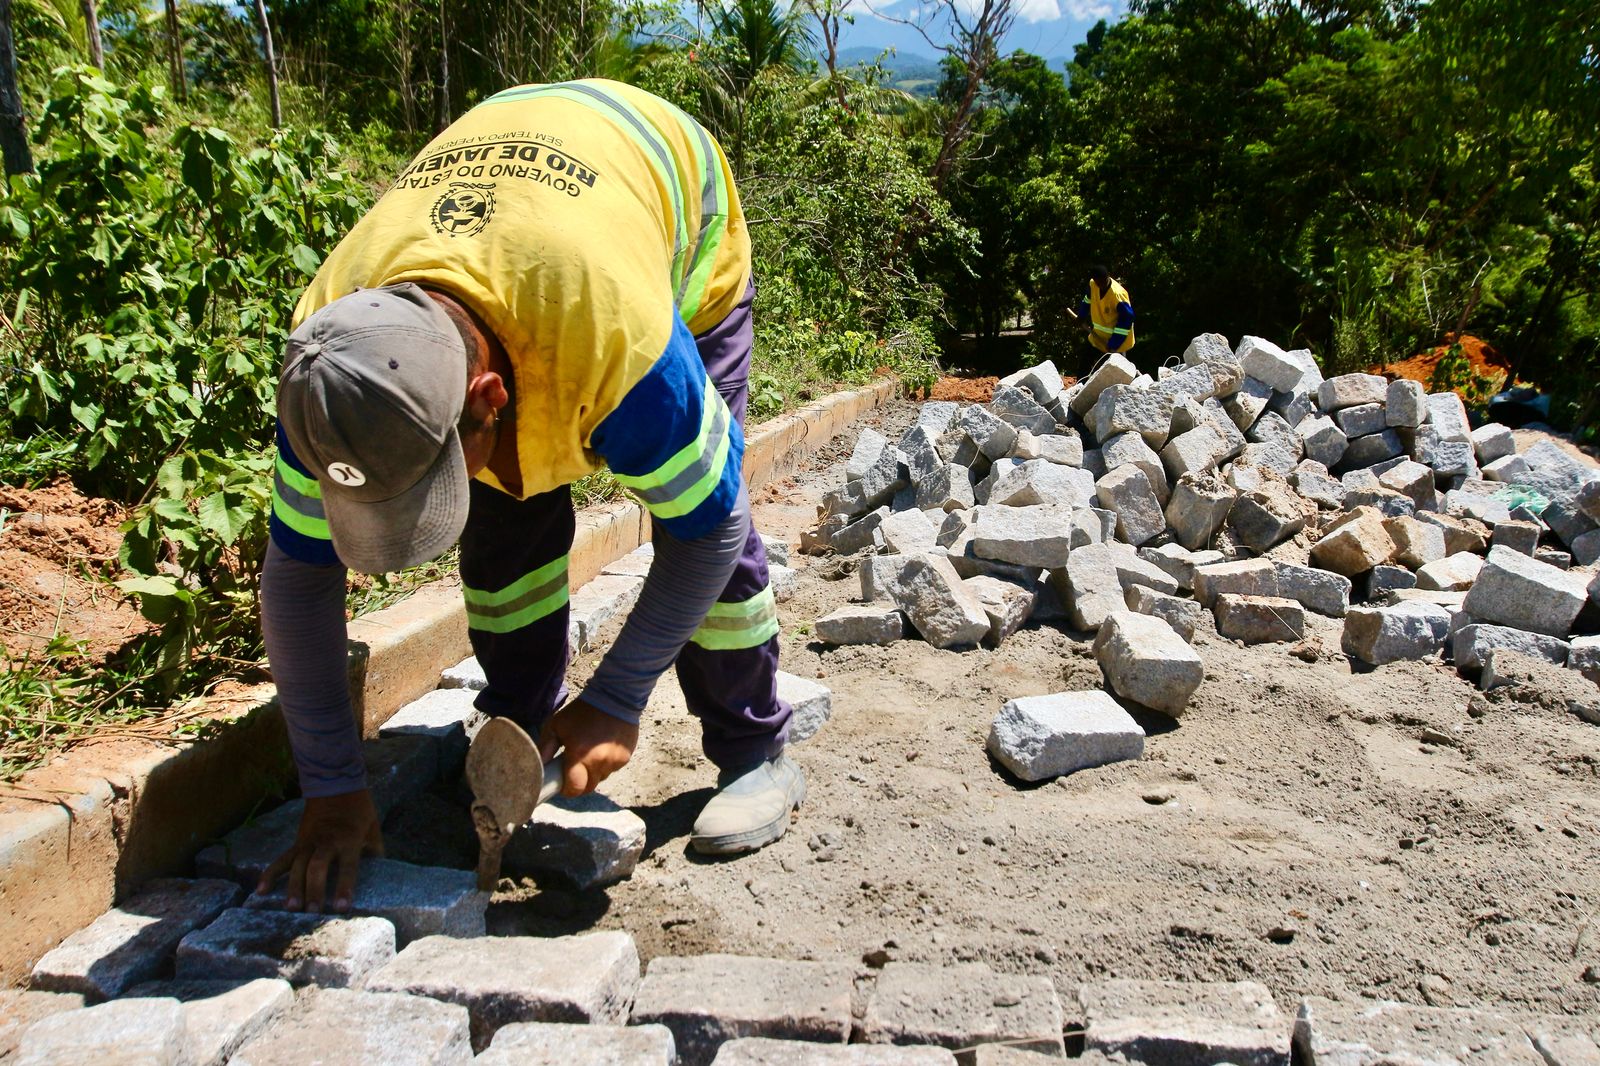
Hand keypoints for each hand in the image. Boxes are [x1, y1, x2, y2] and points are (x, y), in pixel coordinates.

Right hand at [256, 789, 382, 913]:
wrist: (334, 782)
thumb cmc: (358, 806)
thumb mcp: (373, 824)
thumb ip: (375, 847)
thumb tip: (380, 867)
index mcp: (349, 839)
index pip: (347, 867)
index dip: (344, 886)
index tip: (342, 906)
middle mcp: (327, 842)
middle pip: (317, 867)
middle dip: (314, 889)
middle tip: (312, 911)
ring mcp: (309, 841)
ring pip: (297, 865)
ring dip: (293, 887)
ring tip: (291, 908)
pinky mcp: (297, 841)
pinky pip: (282, 859)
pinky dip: (270, 874)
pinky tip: (260, 891)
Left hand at [538, 698, 638, 795]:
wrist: (614, 697)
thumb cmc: (581, 711)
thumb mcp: (557, 725)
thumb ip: (545, 747)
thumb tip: (538, 767)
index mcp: (579, 755)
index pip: (574, 788)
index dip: (567, 790)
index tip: (562, 784)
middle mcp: (599, 762)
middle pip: (588, 788)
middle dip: (579, 784)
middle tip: (573, 771)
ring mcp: (615, 761)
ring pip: (601, 778)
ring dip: (593, 772)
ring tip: (590, 754)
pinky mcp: (626, 757)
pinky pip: (612, 768)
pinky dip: (606, 763)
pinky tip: (602, 748)